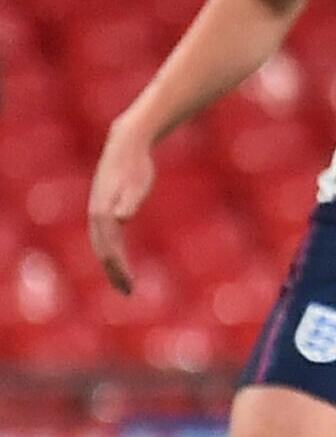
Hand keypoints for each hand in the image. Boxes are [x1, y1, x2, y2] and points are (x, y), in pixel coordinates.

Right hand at [88, 127, 153, 294]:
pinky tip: (119, 261)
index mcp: (103, 212)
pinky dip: (112, 251)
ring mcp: (100, 211)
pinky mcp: (106, 208)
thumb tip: (120, 218)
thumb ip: (129, 201)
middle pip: (103, 250)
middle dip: (114, 272)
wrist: (127, 145)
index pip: (109, 247)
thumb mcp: (137, 183)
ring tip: (124, 283)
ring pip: (103, 244)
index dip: (117, 268)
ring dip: (112, 264)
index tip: (128, 285)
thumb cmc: (135, 165)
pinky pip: (106, 236)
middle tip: (127, 292)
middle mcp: (97, 214)